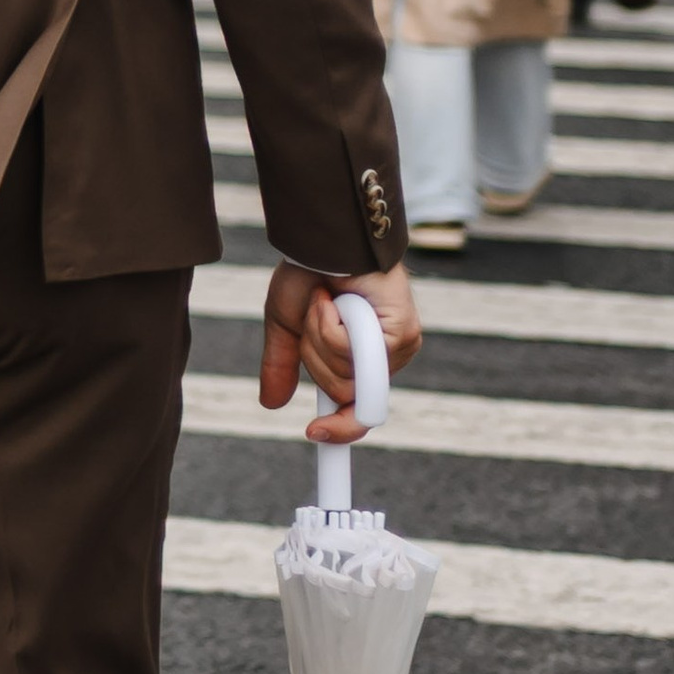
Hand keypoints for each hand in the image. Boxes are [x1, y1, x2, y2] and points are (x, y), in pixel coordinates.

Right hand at [259, 260, 422, 444]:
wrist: (323, 240)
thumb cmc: (311, 272)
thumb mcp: (287, 325)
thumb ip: (283, 364)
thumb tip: (272, 404)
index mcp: (361, 362)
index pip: (359, 412)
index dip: (340, 430)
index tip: (314, 433)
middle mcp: (384, 360)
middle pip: (341, 392)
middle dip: (315, 354)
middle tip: (316, 314)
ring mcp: (397, 348)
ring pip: (346, 374)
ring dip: (321, 336)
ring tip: (328, 300)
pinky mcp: (402, 334)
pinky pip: (354, 353)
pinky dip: (332, 326)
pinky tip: (337, 299)